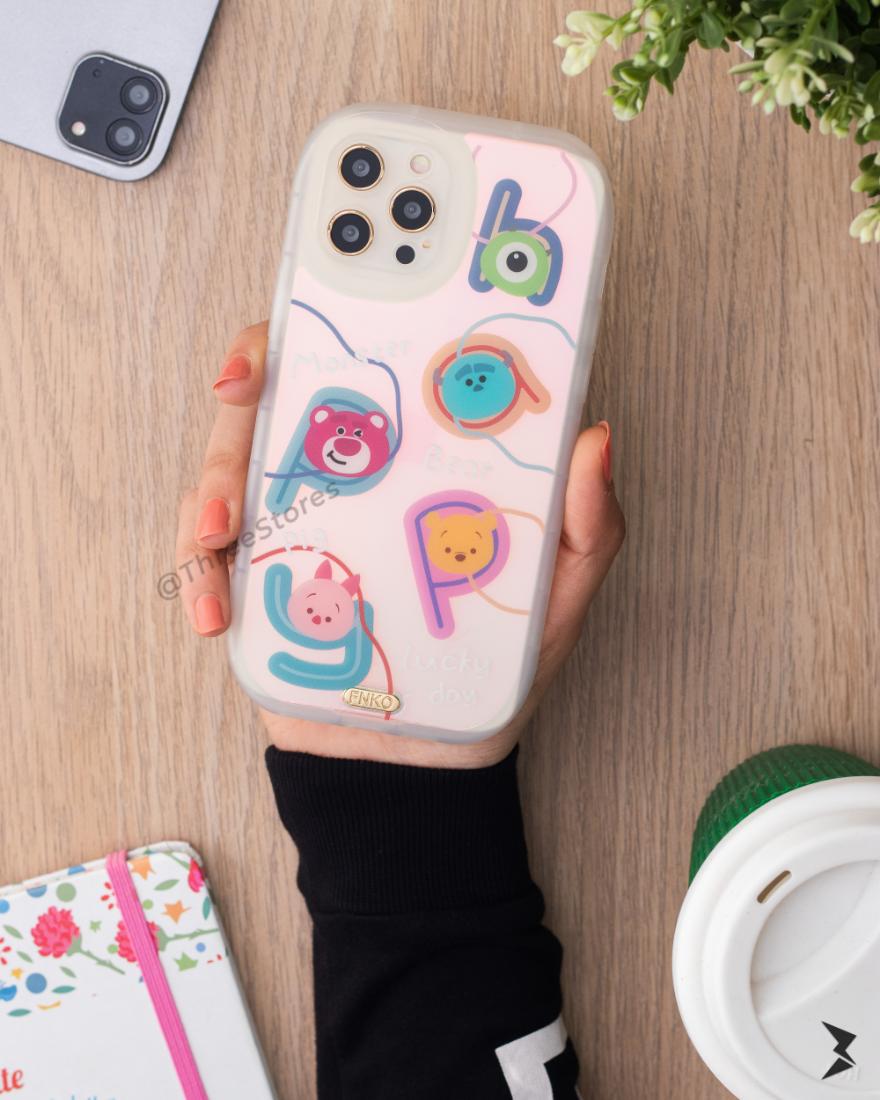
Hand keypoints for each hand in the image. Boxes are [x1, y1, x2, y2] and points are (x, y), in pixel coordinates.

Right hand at [177, 322, 624, 768]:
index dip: (341, 320)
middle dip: (249, 379)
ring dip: (211, 479)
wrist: (419, 761)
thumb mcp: (555, 597)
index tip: (321, 306)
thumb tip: (596, 437)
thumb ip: (586, 527)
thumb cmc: (491, 666)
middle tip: (237, 391)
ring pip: (229, 463)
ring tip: (222, 529)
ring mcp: (298, 522)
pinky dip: (197, 570)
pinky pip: (205, 551)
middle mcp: (352, 476)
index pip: (379, 365)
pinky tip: (212, 612)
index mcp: (420, 459)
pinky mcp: (256, 575)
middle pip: (283, 393)